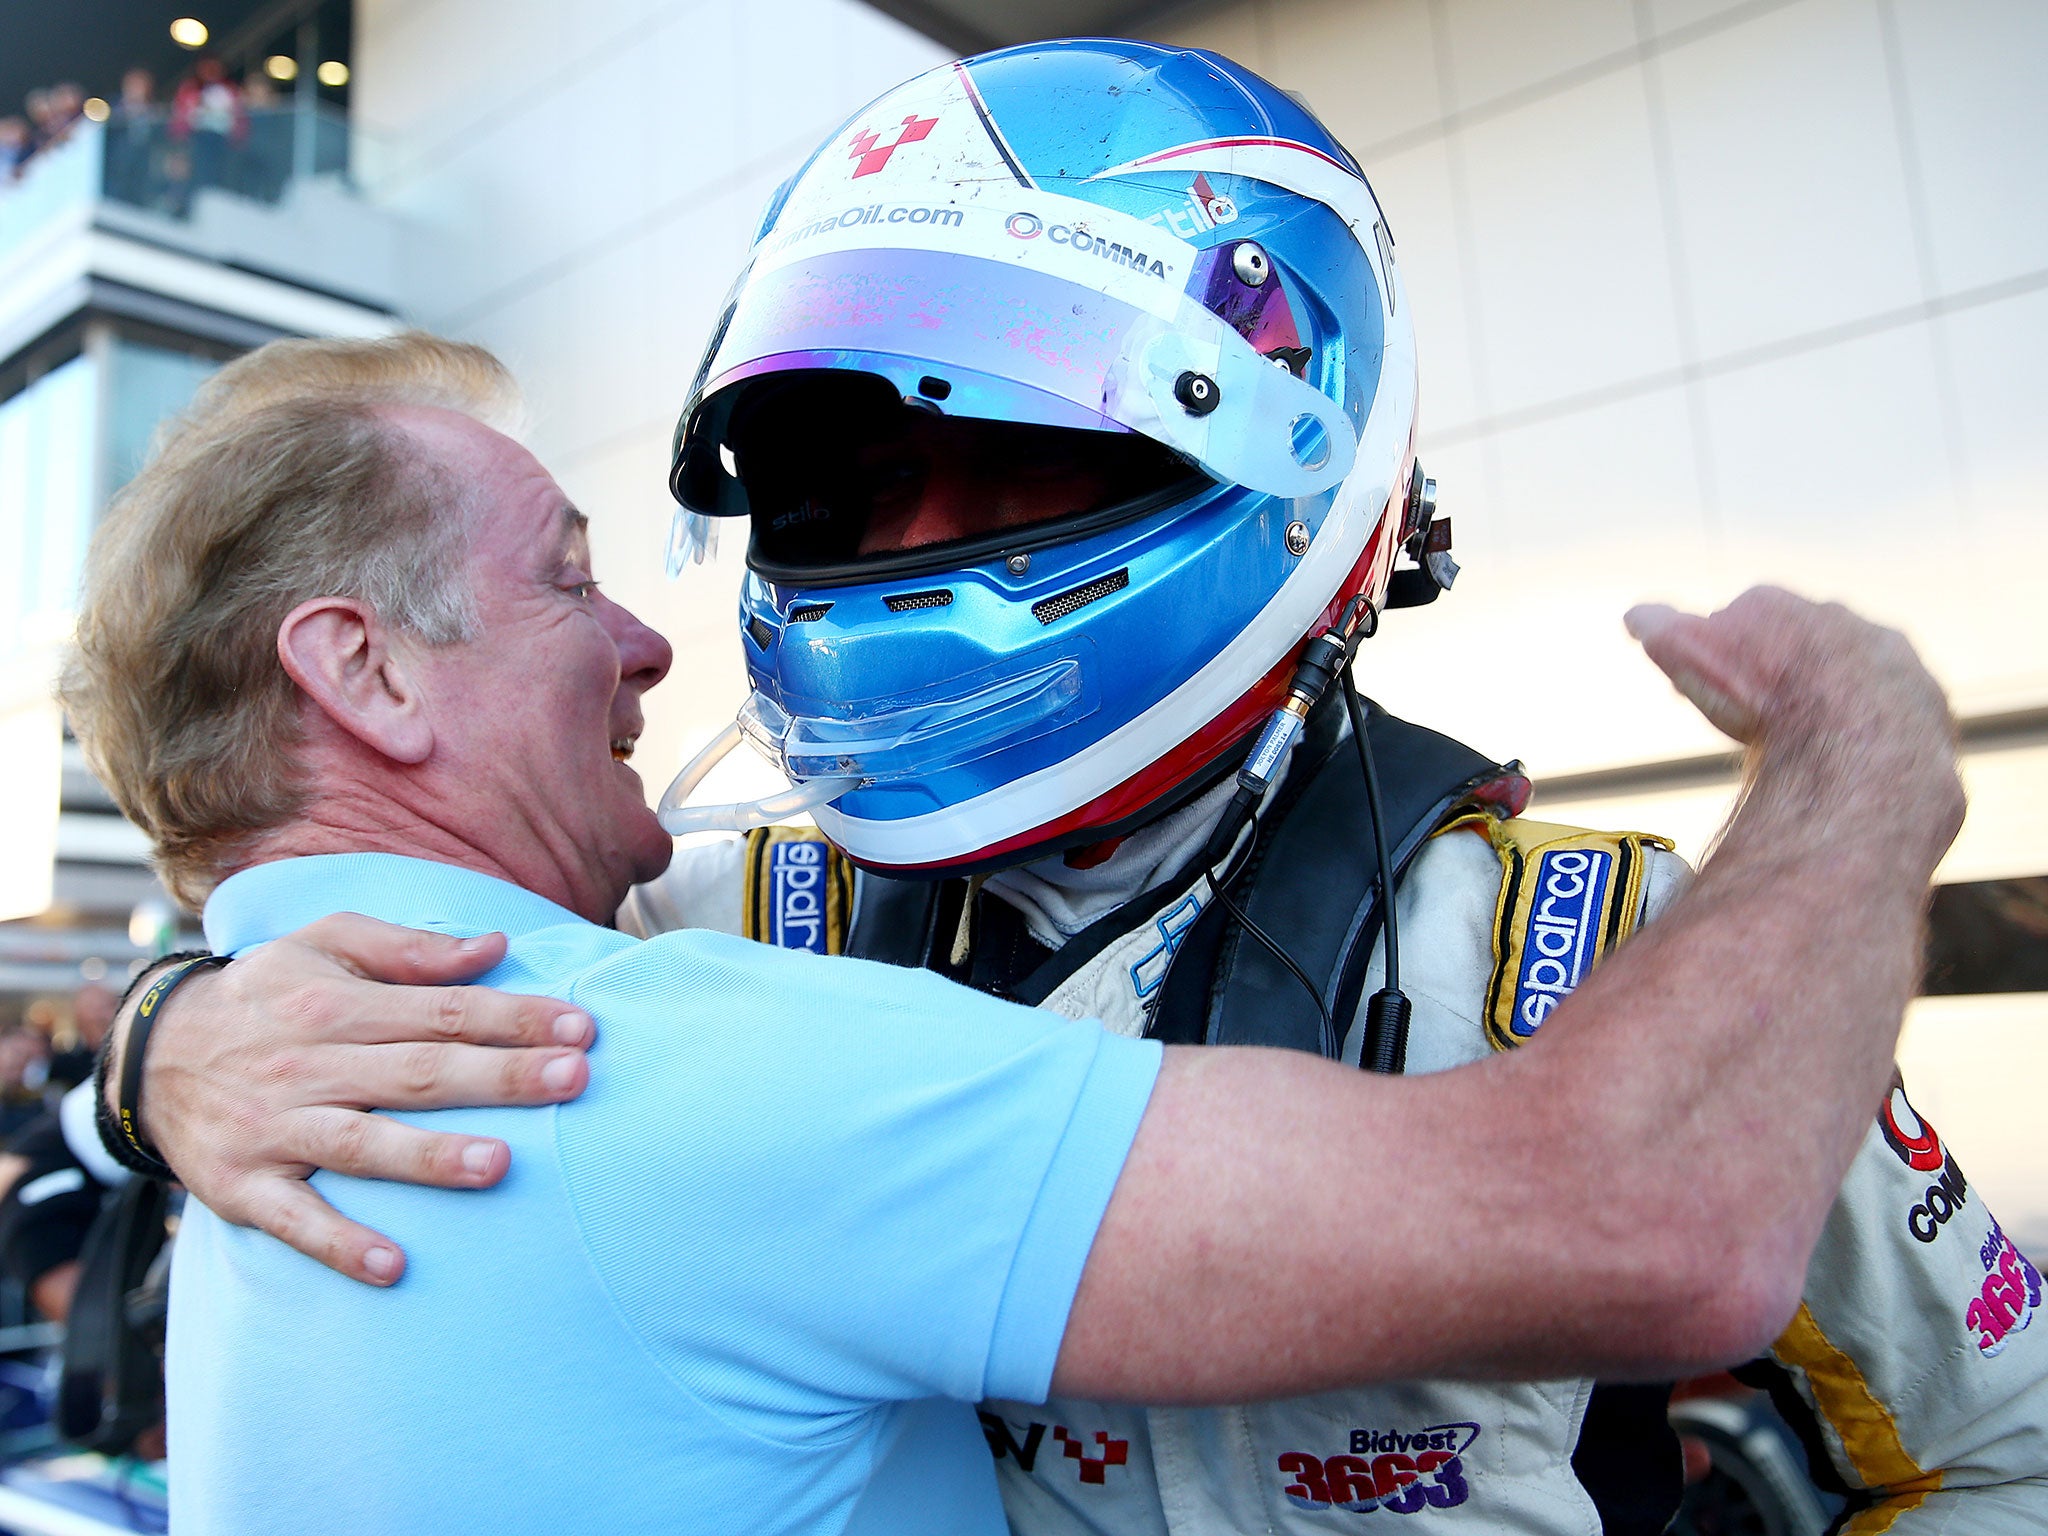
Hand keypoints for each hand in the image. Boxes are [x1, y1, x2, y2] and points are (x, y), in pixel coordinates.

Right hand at [127, 914, 593, 1285]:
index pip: (442, 1012)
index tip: (582, 1028)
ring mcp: (276, 1129)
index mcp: (336, 1004)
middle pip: (418, 1073)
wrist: (147, 1057)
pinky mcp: (244, 1188)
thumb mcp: (325, 945)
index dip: (514, 1018)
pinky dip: (340, 1244)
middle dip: (500, 1078)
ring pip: (362, 1144)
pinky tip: (392, 1266)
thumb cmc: (266, 996)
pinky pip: (295, 1220)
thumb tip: (497, 947)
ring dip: (430, 1158)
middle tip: (574, 1079)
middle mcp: (308, 1065)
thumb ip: (410, 947)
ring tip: (500, 1165)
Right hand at [1625, 587, 1962, 861]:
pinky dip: (1868, 735)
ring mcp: (1889, 658)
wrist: (1858, 743)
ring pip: (1848, 676)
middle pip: (1795, 644)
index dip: (1716, 658)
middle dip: (1776, 674)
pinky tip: (1848, 764)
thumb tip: (1635, 614)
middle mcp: (1839, 617)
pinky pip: (1889, 716)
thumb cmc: (1767, 701)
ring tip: (1803, 747)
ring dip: (1828, 702)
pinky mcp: (1926, 702)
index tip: (1704, 692)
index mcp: (1776, 605)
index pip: (1737, 621)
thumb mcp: (1691, 660)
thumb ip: (1663, 631)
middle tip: (1754, 721)